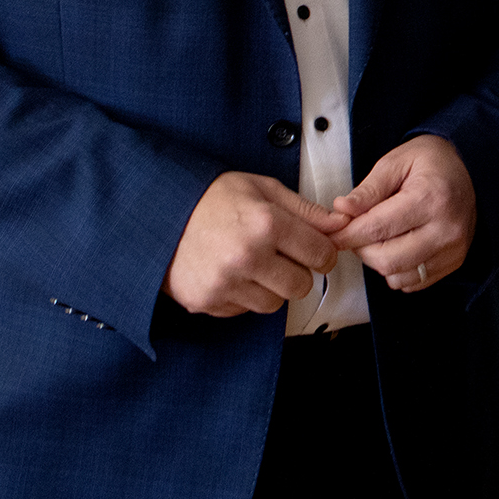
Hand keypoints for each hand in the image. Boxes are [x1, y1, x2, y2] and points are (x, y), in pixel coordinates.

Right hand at [164, 171, 345, 316]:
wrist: (158, 214)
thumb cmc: (211, 198)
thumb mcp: (262, 189)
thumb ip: (305, 209)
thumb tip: (340, 224)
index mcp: (266, 223)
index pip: (321, 254)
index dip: (322, 252)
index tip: (314, 250)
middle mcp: (247, 256)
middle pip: (301, 285)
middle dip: (297, 272)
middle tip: (279, 256)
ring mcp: (225, 282)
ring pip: (274, 303)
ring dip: (270, 287)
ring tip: (251, 263)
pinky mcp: (206, 301)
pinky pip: (243, 310)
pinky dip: (242, 295)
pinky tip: (230, 272)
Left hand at [328, 135, 476, 291]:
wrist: (471, 167)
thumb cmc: (432, 162)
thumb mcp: (396, 162)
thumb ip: (368, 190)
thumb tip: (342, 210)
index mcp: (430, 198)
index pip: (376, 229)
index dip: (347, 235)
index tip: (333, 233)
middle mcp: (446, 229)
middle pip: (386, 260)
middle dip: (362, 249)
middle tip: (358, 231)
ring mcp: (453, 249)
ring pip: (397, 276)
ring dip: (379, 261)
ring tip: (381, 236)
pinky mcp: (454, 262)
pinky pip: (413, 283)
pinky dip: (397, 270)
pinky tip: (399, 246)